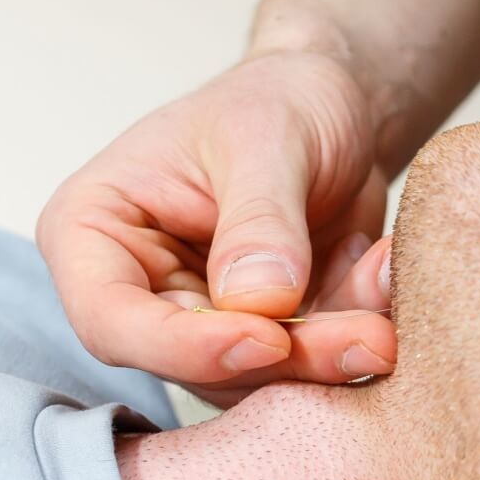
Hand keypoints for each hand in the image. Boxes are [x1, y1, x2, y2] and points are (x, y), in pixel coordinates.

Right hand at [37, 52, 398, 409]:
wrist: (334, 107)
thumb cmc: (278, 99)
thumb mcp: (267, 135)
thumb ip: (260, 218)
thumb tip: (258, 304)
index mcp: (93, 232)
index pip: (111, 320)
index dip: (184, 347)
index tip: (269, 336)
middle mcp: (135, 292)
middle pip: (190, 365)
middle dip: (285, 358)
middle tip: (369, 338)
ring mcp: (197, 326)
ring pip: (253, 380)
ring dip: (329, 353)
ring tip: (385, 294)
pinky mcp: (258, 344)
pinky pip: (303, 368)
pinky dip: (351, 332)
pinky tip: (382, 273)